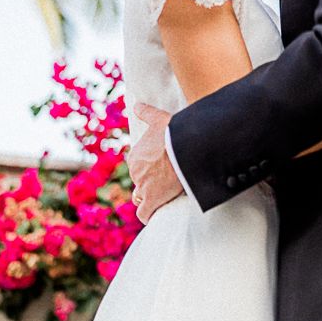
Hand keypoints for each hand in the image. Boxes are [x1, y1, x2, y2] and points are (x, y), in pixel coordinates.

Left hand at [128, 102, 181, 222]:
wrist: (186, 147)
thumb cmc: (174, 133)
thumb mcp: (159, 119)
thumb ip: (146, 113)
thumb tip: (137, 104)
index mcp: (135, 155)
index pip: (138, 167)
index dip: (148, 171)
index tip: (161, 171)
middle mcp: (135, 171)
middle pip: (140, 183)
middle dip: (149, 185)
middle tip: (166, 184)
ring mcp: (143, 186)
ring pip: (140, 197)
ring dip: (148, 200)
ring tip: (161, 199)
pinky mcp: (153, 199)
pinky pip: (144, 213)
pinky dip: (147, 215)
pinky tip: (153, 216)